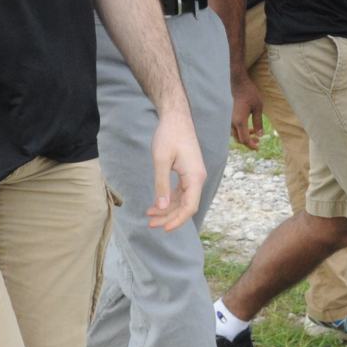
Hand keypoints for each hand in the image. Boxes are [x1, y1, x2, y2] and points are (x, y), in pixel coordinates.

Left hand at [148, 105, 205, 231]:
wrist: (176, 117)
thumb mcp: (161, 160)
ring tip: (149, 215)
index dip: (177, 220)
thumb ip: (161, 184)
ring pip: (183, 200)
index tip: (162, 228)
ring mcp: (193, 176)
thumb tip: (161, 206)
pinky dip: (169, 199)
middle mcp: (197, 178)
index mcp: (195, 177)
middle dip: (168, 217)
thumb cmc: (169, 135)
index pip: (189, 206)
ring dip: (167, 209)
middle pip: (186, 206)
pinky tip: (155, 204)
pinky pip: (181, 192)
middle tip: (150, 224)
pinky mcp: (188, 173)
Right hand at [230, 69, 265, 150]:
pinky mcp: (229, 116)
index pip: (244, 140)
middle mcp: (232, 122)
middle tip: (258, 142)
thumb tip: (260, 135)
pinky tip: (248, 126)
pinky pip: (233, 128)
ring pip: (235, 134)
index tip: (258, 147)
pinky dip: (240, 131)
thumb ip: (258, 122)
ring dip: (244, 136)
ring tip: (254, 133)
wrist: (237, 83)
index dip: (251, 145)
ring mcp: (229, 119)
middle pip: (239, 139)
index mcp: (240, 121)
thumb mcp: (258, 107)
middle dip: (248, 142)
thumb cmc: (249, 93)